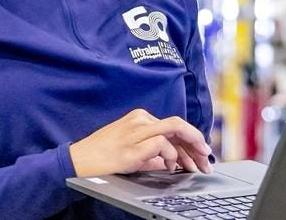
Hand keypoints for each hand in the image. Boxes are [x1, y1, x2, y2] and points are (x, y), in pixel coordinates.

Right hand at [69, 109, 211, 177]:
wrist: (79, 161)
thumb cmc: (102, 156)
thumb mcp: (132, 149)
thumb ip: (153, 153)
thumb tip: (173, 160)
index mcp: (140, 118)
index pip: (174, 126)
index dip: (192, 140)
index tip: (201, 154)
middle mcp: (140, 120)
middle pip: (179, 125)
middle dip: (197, 143)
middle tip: (206, 160)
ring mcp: (136, 131)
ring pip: (175, 128)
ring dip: (190, 148)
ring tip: (194, 165)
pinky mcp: (132, 146)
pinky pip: (161, 143)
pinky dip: (171, 155)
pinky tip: (170, 166)